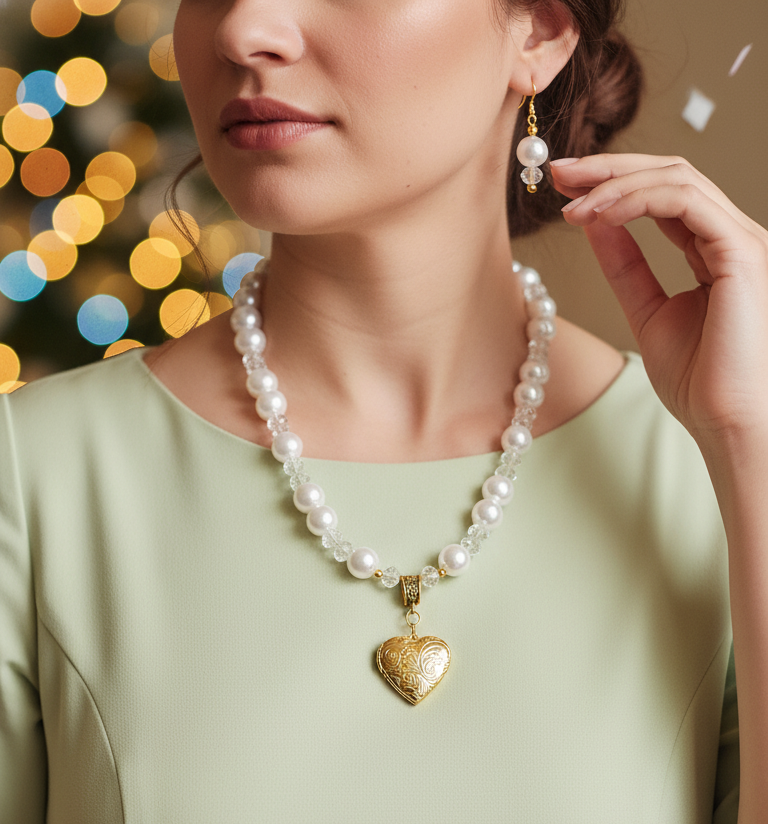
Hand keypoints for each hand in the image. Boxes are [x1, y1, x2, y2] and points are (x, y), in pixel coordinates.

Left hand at [551, 153, 767, 444]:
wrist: (728, 423)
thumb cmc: (699, 382)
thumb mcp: (646, 311)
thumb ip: (626, 265)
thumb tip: (595, 223)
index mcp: (714, 250)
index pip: (663, 195)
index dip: (612, 182)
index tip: (565, 186)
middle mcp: (732, 237)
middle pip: (670, 173)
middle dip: (610, 167)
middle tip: (559, 171)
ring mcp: (742, 241)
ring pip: (678, 178)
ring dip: (615, 183)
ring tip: (571, 204)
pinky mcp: (742, 252)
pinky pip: (685, 202)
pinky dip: (636, 200)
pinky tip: (598, 215)